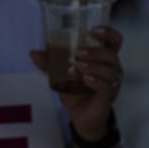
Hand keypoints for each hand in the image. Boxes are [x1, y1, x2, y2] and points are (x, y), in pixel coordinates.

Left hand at [31, 25, 124, 141]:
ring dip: (94, 65)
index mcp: (104, 59)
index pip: (115, 41)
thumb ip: (49, 64)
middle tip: (78, 52)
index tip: (94, 30)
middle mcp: (112, 69)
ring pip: (110, 69)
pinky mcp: (109, 97)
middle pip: (111, 54)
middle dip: (95, 51)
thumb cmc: (76, 92)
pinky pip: (107, 86)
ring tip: (79, 65)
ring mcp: (112, 83)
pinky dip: (97, 81)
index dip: (108, 33)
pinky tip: (86, 79)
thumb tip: (33, 52)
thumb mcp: (61, 76)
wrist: (80, 117)